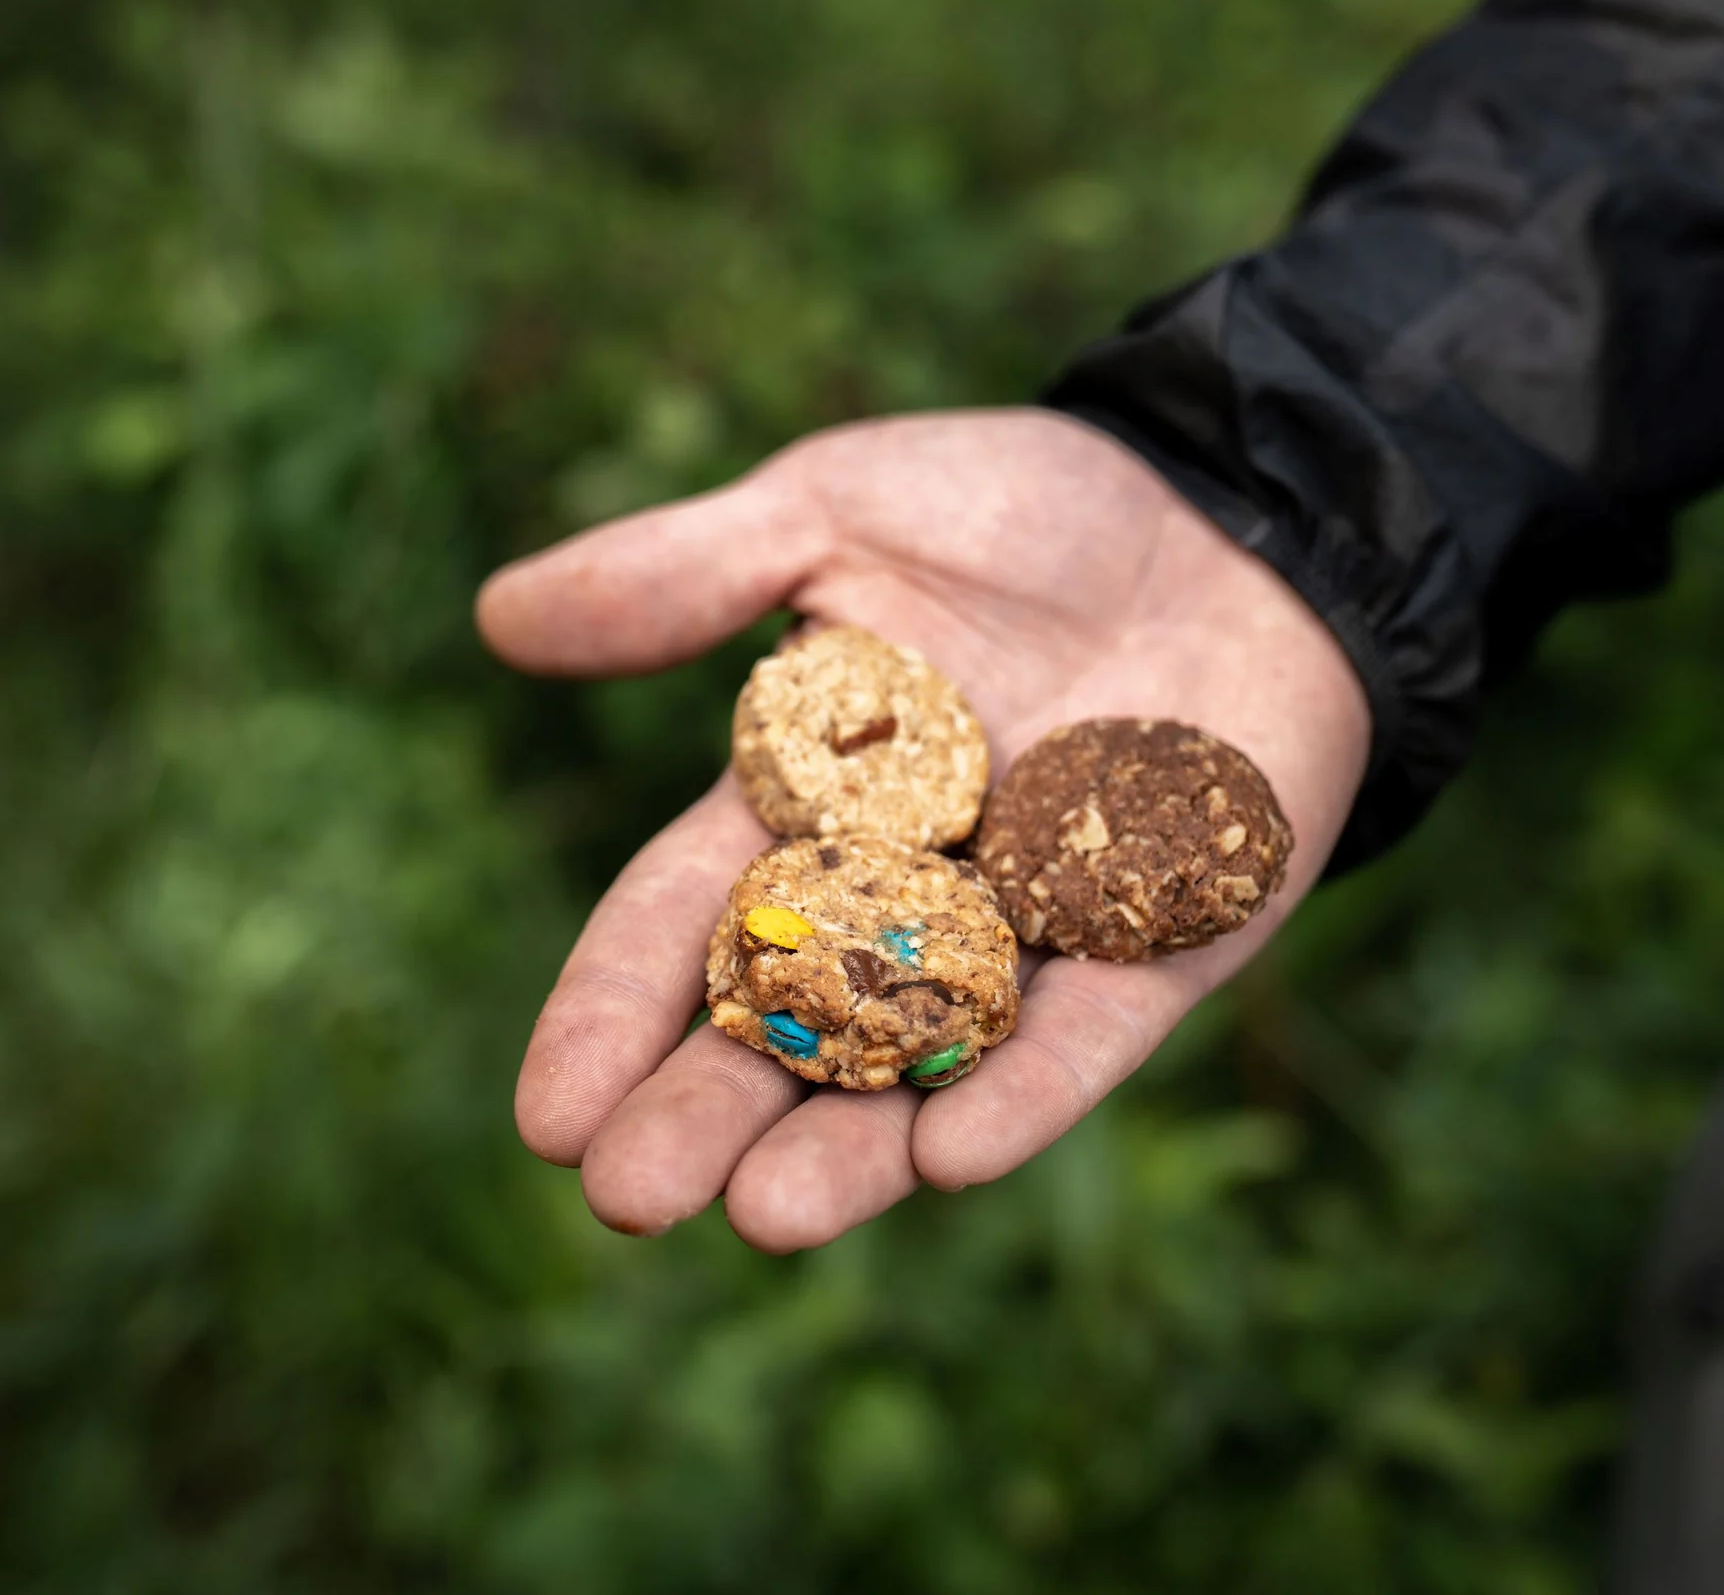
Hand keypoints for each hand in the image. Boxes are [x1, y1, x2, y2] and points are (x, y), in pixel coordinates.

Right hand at [477, 410, 1370, 1250]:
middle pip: (787, 1024)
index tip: (546, 1113)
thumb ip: (686, 577)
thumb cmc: (1017, 508)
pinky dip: (1025, 1090)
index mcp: (804, 809)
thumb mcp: (836, 514)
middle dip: (707, 1112)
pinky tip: (953, 1156)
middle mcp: (902, 898)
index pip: (683, 921)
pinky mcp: (1160, 950)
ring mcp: (1030, 935)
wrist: (1230, 512)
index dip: (612, 1012)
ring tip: (767, 1219)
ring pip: (924, 1062)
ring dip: (849, 1146)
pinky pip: (1089, 1037)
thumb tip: (497, 616)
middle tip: (630, 1197)